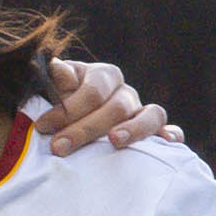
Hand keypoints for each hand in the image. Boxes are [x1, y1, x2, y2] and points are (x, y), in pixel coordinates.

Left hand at [35, 58, 181, 156]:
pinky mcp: (151, 131)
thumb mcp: (51, 91)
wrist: (67, 123)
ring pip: (150, 114)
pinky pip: (168, 130)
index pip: (92, 90)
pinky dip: (171, 134)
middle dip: (86, 128)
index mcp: (102, 76)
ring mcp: (140, 111)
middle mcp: (125, 92)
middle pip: (116, 107)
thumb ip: (55, 82)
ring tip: (115, 141)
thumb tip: (57, 68)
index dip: (68, 108)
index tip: (43, 126)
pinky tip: (168, 142)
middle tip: (59, 148)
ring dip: (134, 128)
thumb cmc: (56, 107)